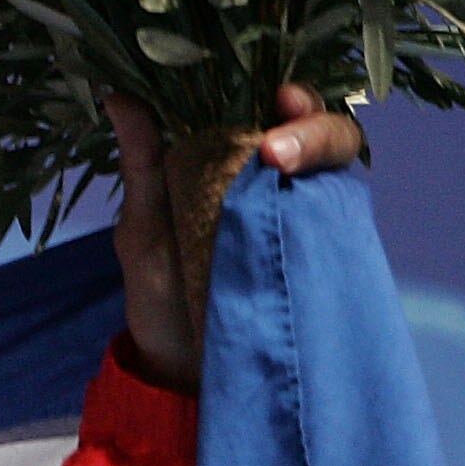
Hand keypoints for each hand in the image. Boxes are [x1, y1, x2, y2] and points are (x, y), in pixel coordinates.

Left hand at [105, 84, 364, 390]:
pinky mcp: (323, 261)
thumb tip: (119, 96)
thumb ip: (143, 162)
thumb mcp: (143, 224)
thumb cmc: (159, 289)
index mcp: (238, 161)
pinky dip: (337, 211)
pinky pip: (345, 226)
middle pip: (325, 134)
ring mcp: (307, 221)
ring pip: (342, 170)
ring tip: (283, 162)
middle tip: (276, 148)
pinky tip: (315, 209)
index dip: (288, 97)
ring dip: (326, 155)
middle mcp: (284, 183)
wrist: (177, 369)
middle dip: (313, 129)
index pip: (279, 111)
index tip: (278, 96)